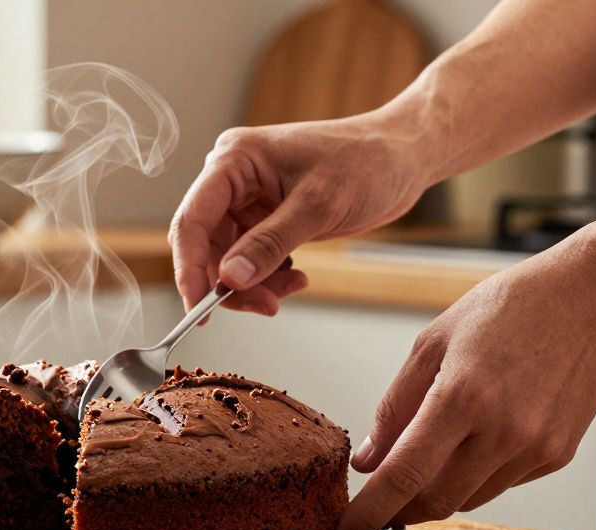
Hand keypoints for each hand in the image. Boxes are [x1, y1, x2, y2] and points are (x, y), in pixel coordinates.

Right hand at [169, 115, 432, 311]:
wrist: (405, 156)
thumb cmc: (368, 161)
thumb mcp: (318, 205)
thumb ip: (269, 244)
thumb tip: (229, 279)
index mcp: (233, 161)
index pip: (192, 221)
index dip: (190, 269)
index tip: (200, 308)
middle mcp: (232, 179)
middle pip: (207, 246)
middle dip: (230, 282)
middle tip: (265, 306)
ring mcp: (249, 200)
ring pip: (228, 259)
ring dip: (253, 284)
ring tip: (290, 289)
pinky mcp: (267, 218)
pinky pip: (251, 259)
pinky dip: (268, 277)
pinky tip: (298, 277)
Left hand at [337, 217, 595, 529]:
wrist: (591, 300)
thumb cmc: (509, 310)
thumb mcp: (432, 343)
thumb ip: (395, 406)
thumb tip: (367, 461)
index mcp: (461, 397)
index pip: (404, 475)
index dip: (370, 511)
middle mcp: (502, 431)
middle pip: (436, 502)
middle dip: (401, 510)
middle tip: (380, 500)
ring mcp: (535, 448)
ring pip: (469, 500)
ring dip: (438, 493)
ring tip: (428, 459)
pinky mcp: (556, 456)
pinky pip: (501, 485)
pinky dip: (475, 476)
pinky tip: (475, 442)